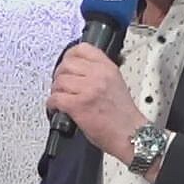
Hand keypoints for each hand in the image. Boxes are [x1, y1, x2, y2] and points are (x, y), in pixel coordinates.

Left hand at [46, 44, 146, 164]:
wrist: (130, 135)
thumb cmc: (124, 116)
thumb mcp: (116, 84)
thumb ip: (99, 74)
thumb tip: (79, 71)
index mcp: (108, 68)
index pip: (82, 49)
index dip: (70, 55)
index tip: (66, 62)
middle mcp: (98, 75)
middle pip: (67, 64)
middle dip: (60, 75)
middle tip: (62, 84)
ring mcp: (88, 89)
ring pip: (59, 80)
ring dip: (56, 90)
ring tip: (61, 98)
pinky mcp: (78, 105)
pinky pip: (56, 98)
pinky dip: (52, 104)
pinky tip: (57, 108)